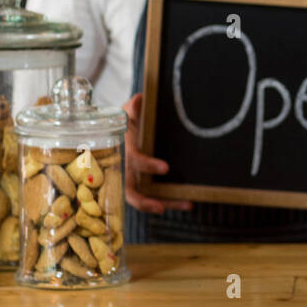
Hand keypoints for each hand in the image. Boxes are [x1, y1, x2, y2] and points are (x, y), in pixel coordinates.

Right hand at [121, 92, 192, 214]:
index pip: (134, 160)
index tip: (166, 168)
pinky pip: (155, 196)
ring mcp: (134, 179)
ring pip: (145, 199)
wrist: (118, 131)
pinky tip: (188, 203)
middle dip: (144, 201)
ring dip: (166, 203)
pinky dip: (170, 202)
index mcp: (123, 150)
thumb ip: (134, 108)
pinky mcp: (144, 184)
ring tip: (188, 204)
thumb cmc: (125, 121)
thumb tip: (139, 100)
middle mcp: (125, 170)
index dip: (148, 165)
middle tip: (160, 207)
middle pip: (130, 192)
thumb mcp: (127, 112)